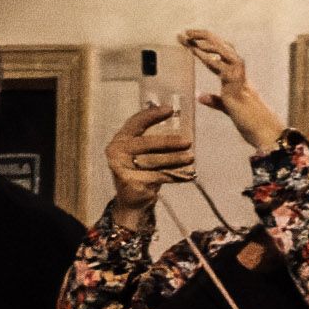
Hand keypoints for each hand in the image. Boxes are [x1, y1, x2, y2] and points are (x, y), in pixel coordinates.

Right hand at [105, 101, 190, 224]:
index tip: (170, 109)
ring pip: (154, 161)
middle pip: (146, 143)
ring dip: (175, 159)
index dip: (152, 115)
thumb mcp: (144, 152)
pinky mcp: (131, 181)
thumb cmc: (142, 170)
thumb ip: (154, 138)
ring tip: (191, 158)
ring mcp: (122, 167)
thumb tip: (181, 123)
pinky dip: (176, 175)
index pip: (136, 122)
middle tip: (188, 141)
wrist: (133, 199)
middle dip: (169, 142)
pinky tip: (189, 174)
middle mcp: (117, 151)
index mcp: (120, 139)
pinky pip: (158, 176)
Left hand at [181, 29, 284, 150]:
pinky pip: (222, 63)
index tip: (188, 42)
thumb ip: (216, 101)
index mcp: (236, 79)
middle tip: (183, 33)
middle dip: (202, 38)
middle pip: (221, 48)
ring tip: (188, 35)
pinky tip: (198, 48)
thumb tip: (200, 96)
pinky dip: (210, 54)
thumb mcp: (229, 109)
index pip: (218, 58)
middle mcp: (239, 73)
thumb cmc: (252, 124)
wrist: (266, 133)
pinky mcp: (236, 82)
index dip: (203, 49)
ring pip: (223, 50)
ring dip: (205, 40)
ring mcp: (238, 76)